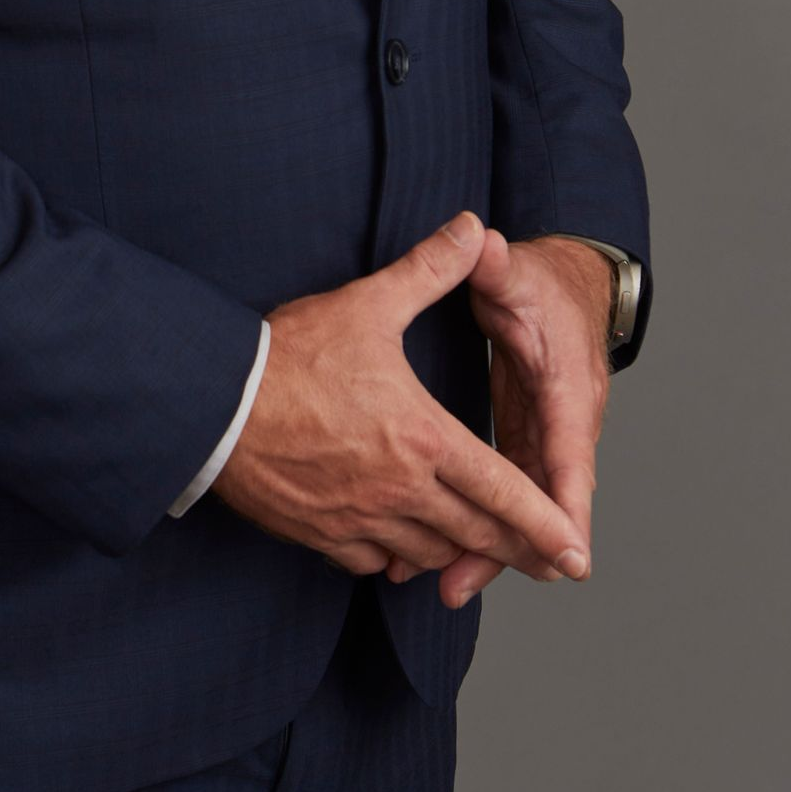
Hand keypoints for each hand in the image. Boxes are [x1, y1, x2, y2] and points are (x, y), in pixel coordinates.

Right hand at [209, 211, 591, 585]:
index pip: (503, 492)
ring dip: (457, 552)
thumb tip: (473, 227)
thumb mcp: (368, 304)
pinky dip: (397, 557)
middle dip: (517, 551)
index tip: (575, 555)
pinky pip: (374, 562)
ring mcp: (360, 519)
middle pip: (476, 534)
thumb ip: (429, 270)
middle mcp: (401, 490)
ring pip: (428, 553)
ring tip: (475, 548)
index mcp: (424, 440)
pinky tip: (401, 543)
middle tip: (545, 564)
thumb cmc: (292, 354)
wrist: (215, 403)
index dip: (545, 525)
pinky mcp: (322, 534)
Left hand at [385, 230, 611, 608]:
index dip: (567, 507)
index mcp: (567, 389)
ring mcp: (545, 436)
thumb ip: (499, 266)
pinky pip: (507, 490)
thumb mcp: (519, 272)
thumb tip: (485, 243)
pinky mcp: (525, 438)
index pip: (569, 455)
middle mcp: (564, 423)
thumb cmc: (543, 283)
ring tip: (447, 587)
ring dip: (492, 546)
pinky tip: (450, 558)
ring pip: (523, 503)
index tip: (567, 557)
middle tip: (465, 584)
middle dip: (514, 547)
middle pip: (544, 498)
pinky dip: (486, 525)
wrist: (568, 285)